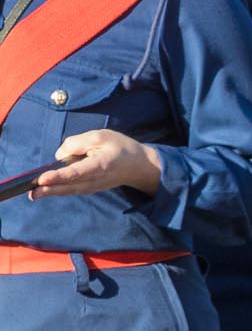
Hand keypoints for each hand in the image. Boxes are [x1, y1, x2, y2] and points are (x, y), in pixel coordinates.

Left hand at [27, 130, 161, 198]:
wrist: (139, 166)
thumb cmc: (119, 148)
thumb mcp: (101, 136)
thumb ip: (77, 143)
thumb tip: (59, 157)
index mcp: (101, 165)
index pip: (77, 172)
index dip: (59, 176)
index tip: (44, 178)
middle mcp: (95, 180)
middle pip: (69, 186)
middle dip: (50, 189)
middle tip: (32, 192)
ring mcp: (92, 187)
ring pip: (68, 190)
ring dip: (51, 193)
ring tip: (33, 194)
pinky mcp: (89, 188)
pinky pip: (71, 190)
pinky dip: (58, 191)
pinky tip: (44, 191)